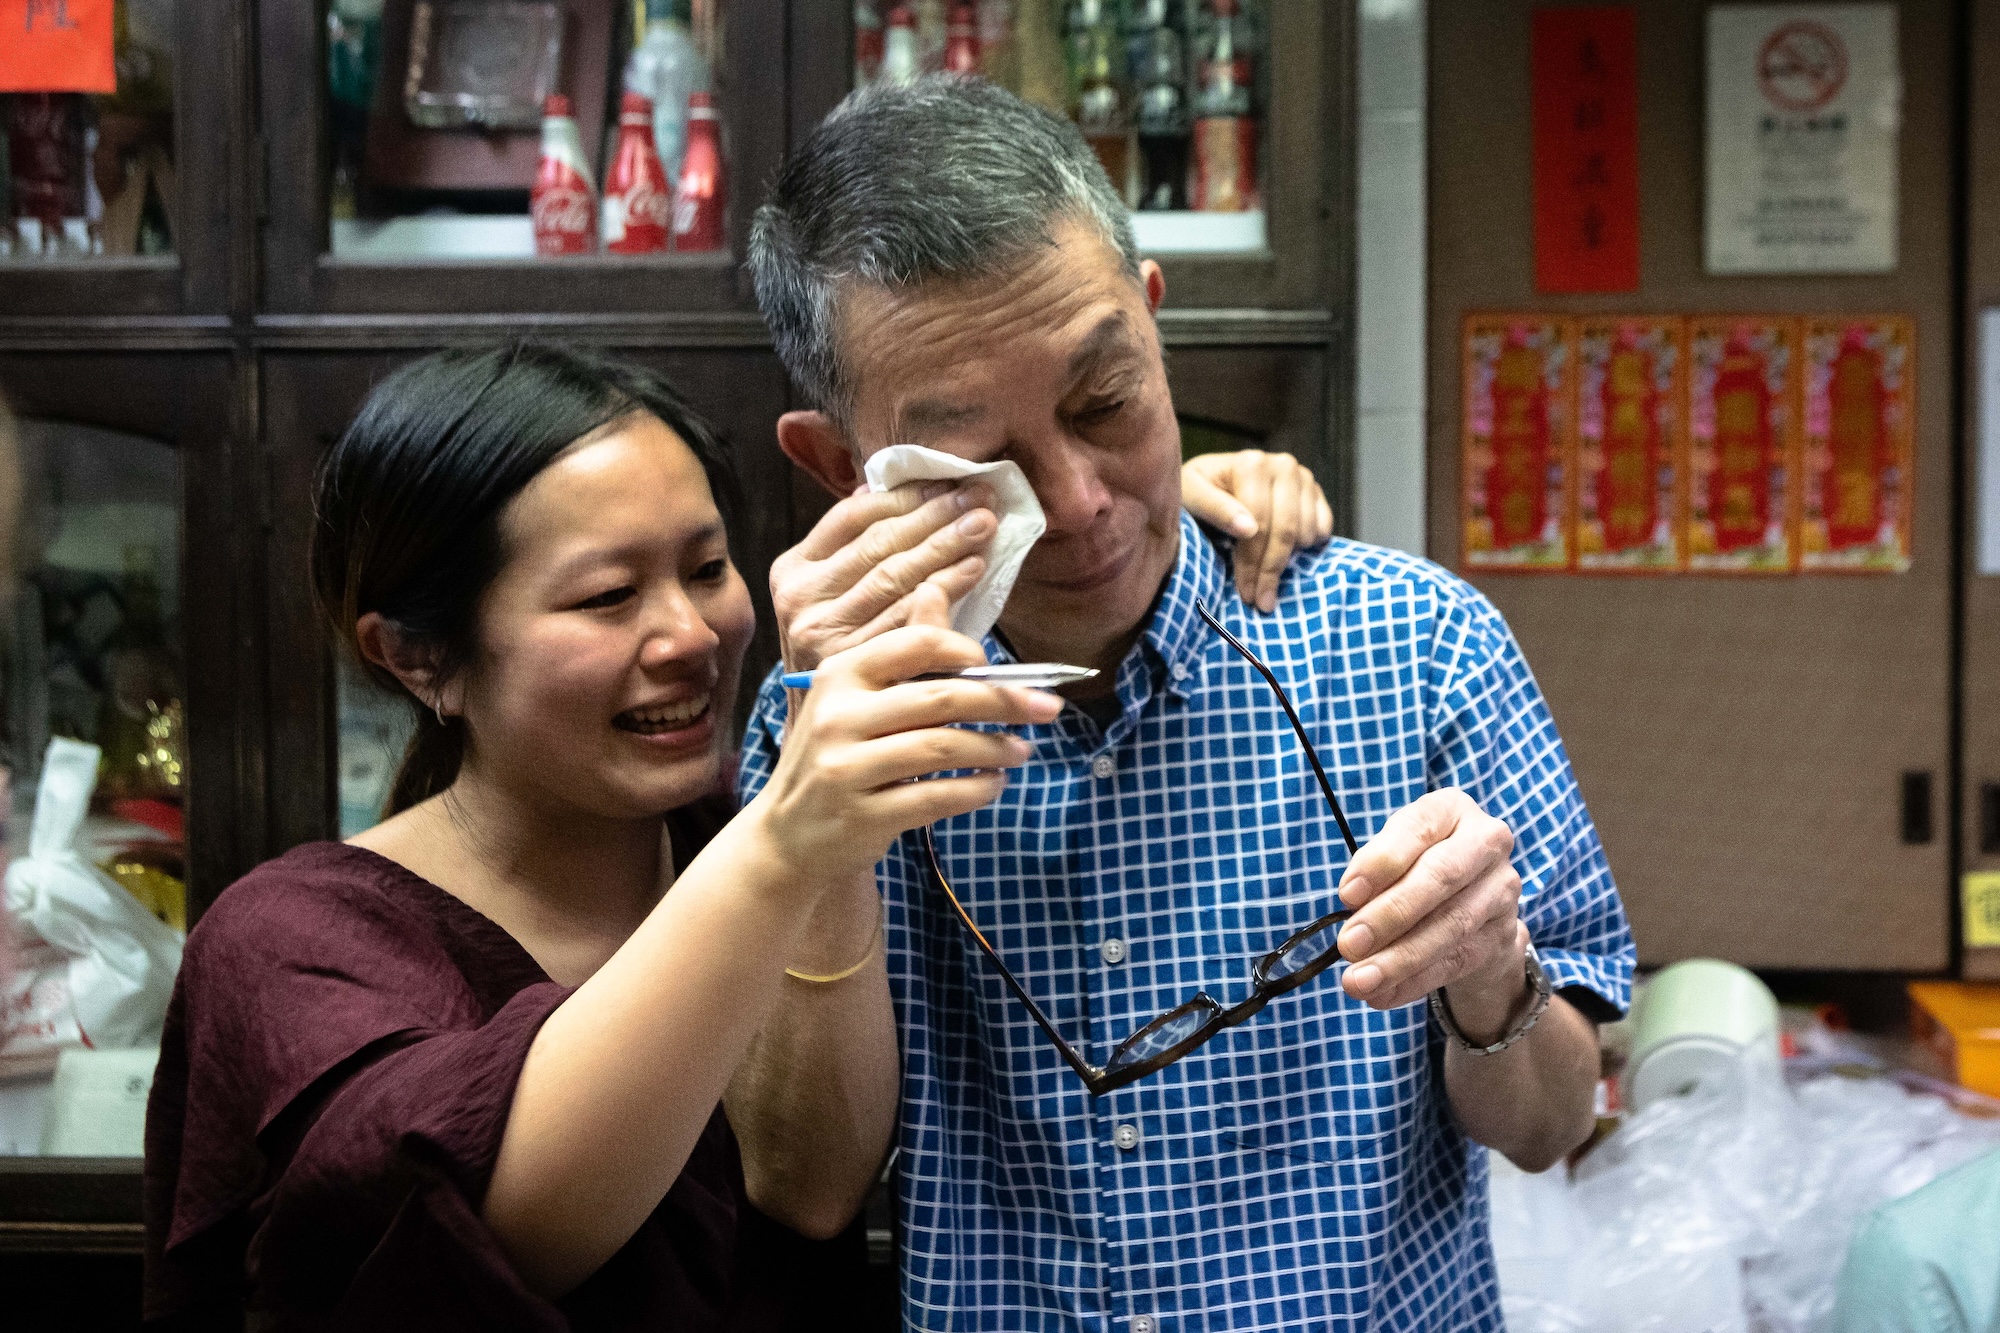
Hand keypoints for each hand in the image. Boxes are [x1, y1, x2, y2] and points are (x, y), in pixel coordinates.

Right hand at [752, 586, 1062, 884]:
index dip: (967, 650)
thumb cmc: (838, 756)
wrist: (790, 834)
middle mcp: (838, 716)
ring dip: (995, 748)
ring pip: (944, 747)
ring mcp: (847, 768)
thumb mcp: (856, 698)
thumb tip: (937, 588)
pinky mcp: (863, 815)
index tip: (999, 666)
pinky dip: (977, 789)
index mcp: (840, 675)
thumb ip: (902, 652)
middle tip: (1046, 708)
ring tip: (1021, 750)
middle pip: (941, 697)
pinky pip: (937, 797)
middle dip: (1005, 701)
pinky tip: (994, 784)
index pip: (915, 644)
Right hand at [771, 481, 998, 673]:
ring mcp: (823, 636)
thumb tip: (898, 487)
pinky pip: (907, 620)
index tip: (949, 484)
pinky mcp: (851, 667)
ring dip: (945, 549)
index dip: (905, 498)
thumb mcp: (831, 598)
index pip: (853, 519)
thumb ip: (855, 551)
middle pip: (878, 546)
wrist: (823, 743)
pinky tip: (974, 571)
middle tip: (981, 500)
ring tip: (983, 528)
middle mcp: (801, 601)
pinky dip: (945, 592)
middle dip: (934, 517)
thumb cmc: (839, 656)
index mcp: (792, 570)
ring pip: (894, 579)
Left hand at [1181, 450, 1333, 612]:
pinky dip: (1306, 548)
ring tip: (1265, 575)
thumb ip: (1215, 509)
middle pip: (1286, 530)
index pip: (1260, 523)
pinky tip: (1283, 555)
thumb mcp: (1191, 496)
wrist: (1214, 480)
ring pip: (1306, 533)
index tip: (1246, 594)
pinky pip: (1323, 529)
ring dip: (1288, 561)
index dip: (1253, 562)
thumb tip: (1248, 529)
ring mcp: (1303, 477)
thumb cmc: (1197, 492)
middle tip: (1261, 602)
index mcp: (1252, 464)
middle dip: (1271, 570)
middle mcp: (1283, 465)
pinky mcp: (1316, 492)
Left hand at [1334, 790, 1527, 1041]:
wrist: (1477, 903)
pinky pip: (1455, 962)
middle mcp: (1487, 843)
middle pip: (1440, 878)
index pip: (1417, 829)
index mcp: (1452, 809)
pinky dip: (1413, 982)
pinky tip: (1382, 995)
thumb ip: (1375, 872)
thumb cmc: (1419, 867)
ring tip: (1359, 980)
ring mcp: (1502, 890)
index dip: (1381, 862)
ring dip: (1399, 959)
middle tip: (1348, 945)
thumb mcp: (1396, 855)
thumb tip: (1352, 905)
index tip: (1346, 895)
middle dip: (1390, 915)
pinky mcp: (1503, 935)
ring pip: (1450, 926)